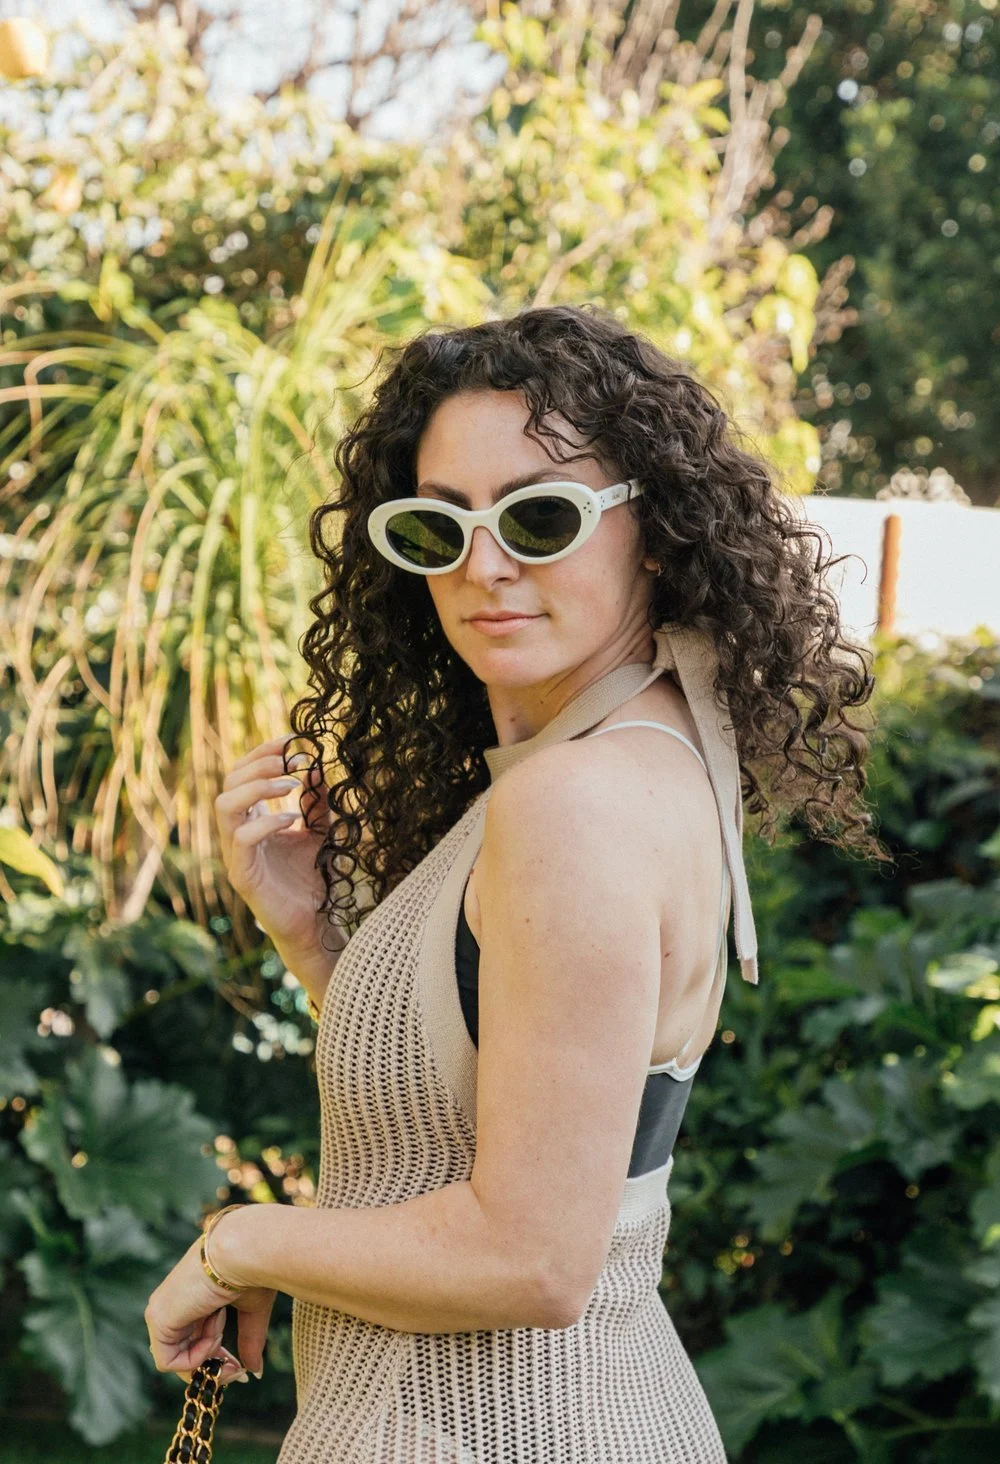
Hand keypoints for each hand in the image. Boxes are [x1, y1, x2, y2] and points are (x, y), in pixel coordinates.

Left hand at [145, 1231, 276, 1384]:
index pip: (193, 1338)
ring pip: (177, 1358)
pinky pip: (168, 1361)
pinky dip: (194, 1357)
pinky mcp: (157, 1318)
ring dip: (207, 1352)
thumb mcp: (250, 1310)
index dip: (215, 1357)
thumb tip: (255, 1371)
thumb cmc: (251, 1270)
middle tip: (237, 1370)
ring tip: (222, 1328)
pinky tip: (211, 1334)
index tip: (239, 1367)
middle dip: (212, 1365)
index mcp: (191, 1296)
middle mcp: (171, 1303)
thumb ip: (248, 1340)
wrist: (242, 1252)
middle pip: (183, 1353)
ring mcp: (161, 1310)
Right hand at [216, 733, 346, 963]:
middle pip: (230, 782)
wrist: (314, 924)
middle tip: (295, 760)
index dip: (263, 753)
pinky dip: (266, 822)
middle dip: (261, 764)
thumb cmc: (313, 879)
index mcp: (252, 818)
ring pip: (225, 805)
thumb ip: (317, 803)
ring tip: (292, 785)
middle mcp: (238, 832)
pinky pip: (242, 839)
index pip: (243, 773)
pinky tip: (292, 819)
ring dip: (258, 786)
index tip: (292, 739)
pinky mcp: (242, 875)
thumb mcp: (321, 831)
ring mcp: (236, 854)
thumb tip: (318, 767)